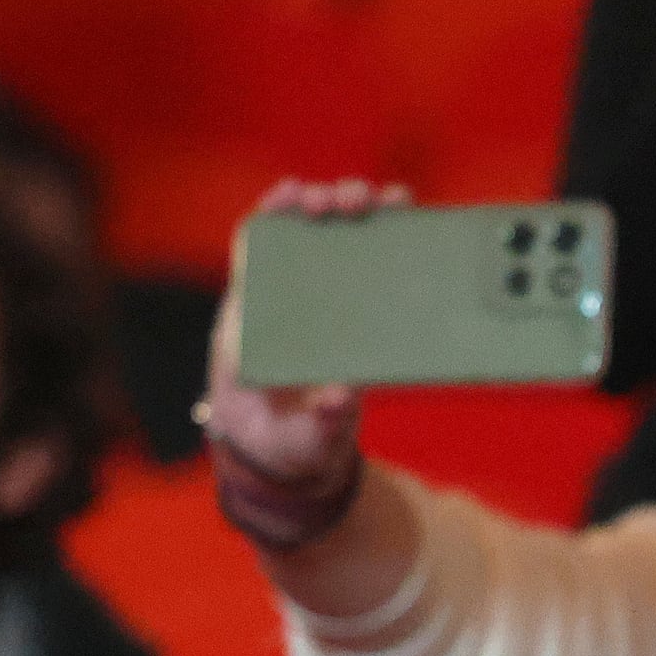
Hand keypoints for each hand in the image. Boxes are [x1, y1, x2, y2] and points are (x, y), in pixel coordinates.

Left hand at [200, 177, 394, 526]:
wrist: (298, 462)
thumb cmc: (286, 448)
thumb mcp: (300, 443)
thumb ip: (320, 425)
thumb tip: (342, 396)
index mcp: (251, 325)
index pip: (253, 250)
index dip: (272, 215)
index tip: (294, 193)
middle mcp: (282, 304)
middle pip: (297, 234)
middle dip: (323, 204)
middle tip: (352, 201)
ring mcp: (318, 306)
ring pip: (333, 242)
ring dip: (355, 212)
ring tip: (385, 201)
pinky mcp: (349, 315)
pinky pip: (362, 266)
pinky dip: (382, 237)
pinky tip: (403, 220)